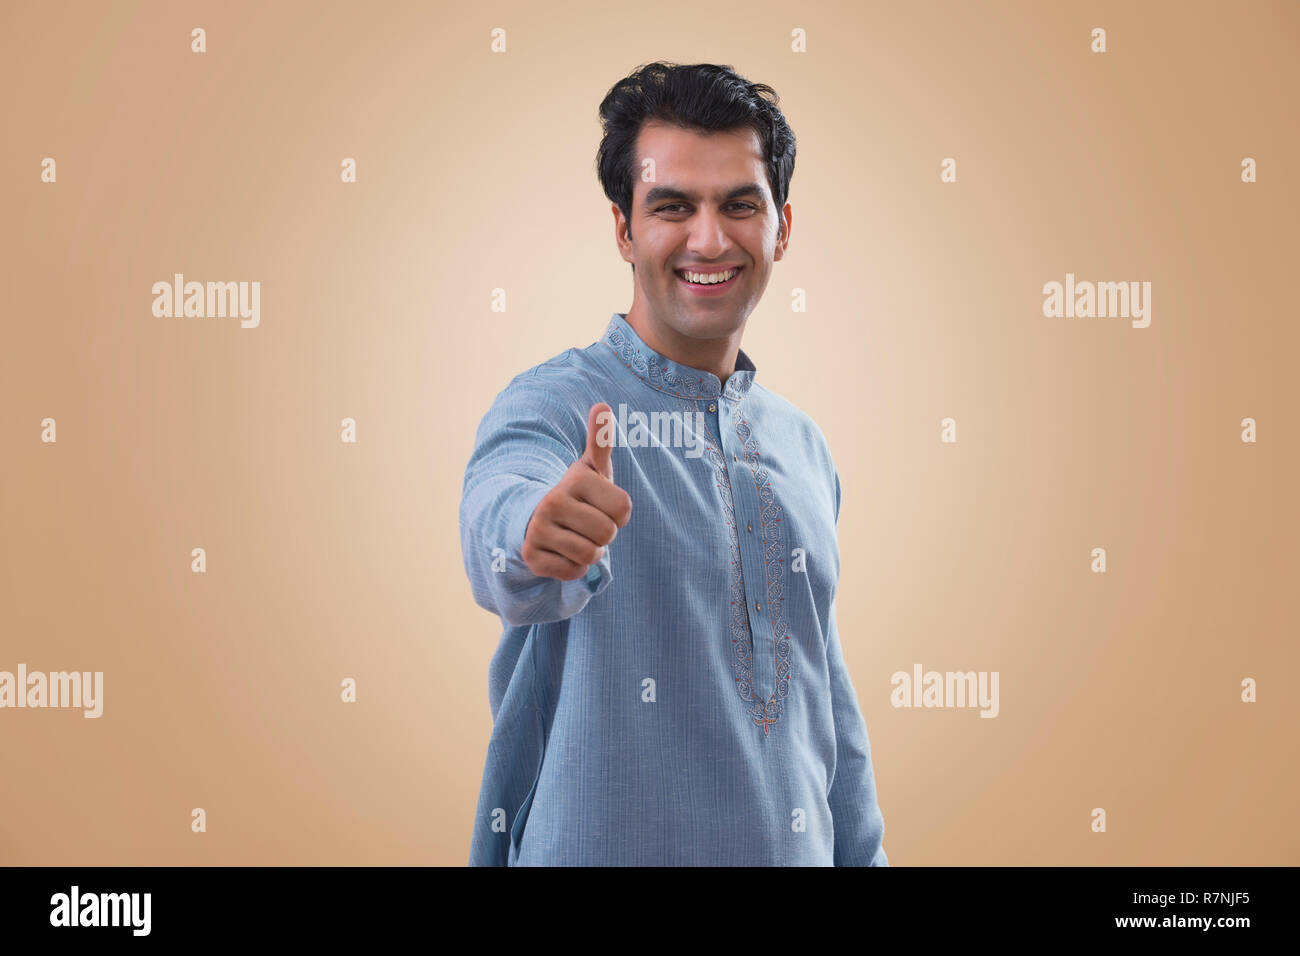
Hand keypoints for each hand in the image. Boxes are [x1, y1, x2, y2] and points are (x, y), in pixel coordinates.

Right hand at [521, 402, 632, 580]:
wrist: (536, 519)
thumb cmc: (577, 494)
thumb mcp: (591, 469)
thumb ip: (600, 440)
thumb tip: (601, 405)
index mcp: (574, 480)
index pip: (623, 509)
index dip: (619, 513)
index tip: (601, 506)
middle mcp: (552, 502)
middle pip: (607, 534)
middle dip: (604, 535)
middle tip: (588, 524)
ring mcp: (538, 530)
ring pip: (590, 555)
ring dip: (590, 552)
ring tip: (576, 537)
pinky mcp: (532, 557)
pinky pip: (574, 572)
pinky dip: (574, 568)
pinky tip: (562, 552)